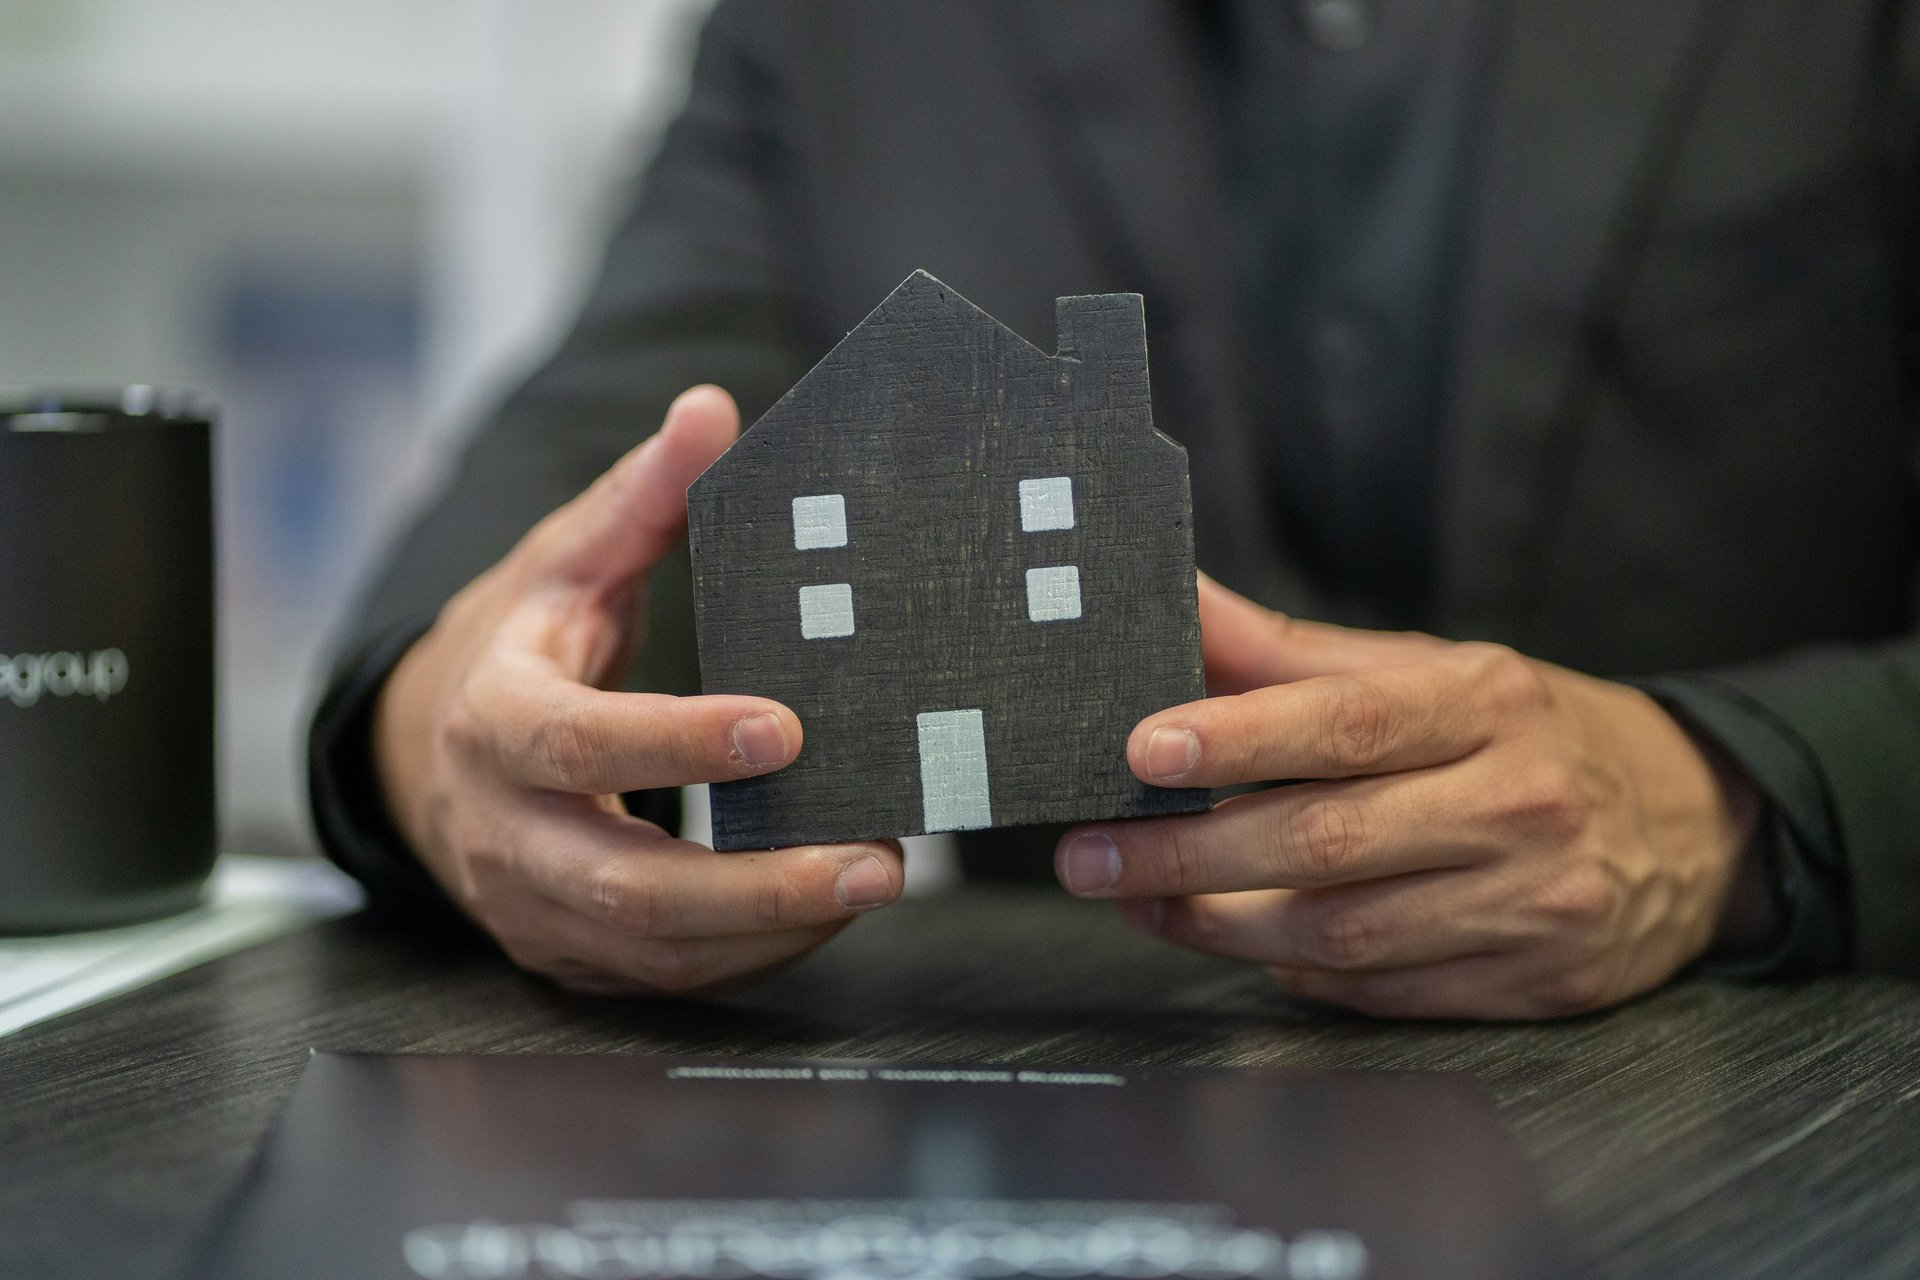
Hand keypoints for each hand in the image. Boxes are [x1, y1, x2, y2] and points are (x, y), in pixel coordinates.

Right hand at [373, 386, 903, 994]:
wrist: (427, 752)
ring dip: (770, 928)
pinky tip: (827, 911)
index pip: (582, 744)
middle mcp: (504, 832)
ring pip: (653, 949)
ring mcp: (534, 907)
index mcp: (494, 721)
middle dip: (755, 885)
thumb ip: (640, 496)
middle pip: (625, 886)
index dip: (678, 745)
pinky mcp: (570, 953)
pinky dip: (752, 952)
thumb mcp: (563, 559)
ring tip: (874, 881)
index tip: (783, 731)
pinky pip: (665, 975)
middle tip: (875, 860)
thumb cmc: (518, 645)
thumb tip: (710, 411)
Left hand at [1054, 576, 1772, 1018]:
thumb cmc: (1533, 732)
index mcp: (1488, 704)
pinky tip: (1237, 938)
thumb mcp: (1433, 668)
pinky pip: (1378, 989)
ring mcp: (1530, 904)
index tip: (1143, 750)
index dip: (1237, 737)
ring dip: (1217, 923)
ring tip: (1136, 899)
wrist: (1696, 825)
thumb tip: (1176, 602)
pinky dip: (1293, 968)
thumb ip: (1293, 652)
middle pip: (1325, 840)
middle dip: (1186, 855)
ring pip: (1340, 931)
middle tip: (1089, 855)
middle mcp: (1518, 803)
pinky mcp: (1531, 983)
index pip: (1347, 723)